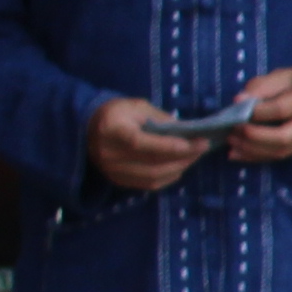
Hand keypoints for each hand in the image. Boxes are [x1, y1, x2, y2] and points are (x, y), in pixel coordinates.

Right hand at [82, 94, 206, 195]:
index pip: (141, 143)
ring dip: (179, 167)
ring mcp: (112, 170)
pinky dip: (169, 177)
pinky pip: (148, 184)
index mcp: (111, 130)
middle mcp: (109, 154)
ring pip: (153, 176)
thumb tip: (187, 132)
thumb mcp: (138, 107)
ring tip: (194, 156)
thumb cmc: (117, 113)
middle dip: (183, 157)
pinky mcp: (118, 180)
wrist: (88, 127)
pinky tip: (180, 166)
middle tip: (203, 147)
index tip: (194, 143)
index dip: (169, 146)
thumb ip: (160, 119)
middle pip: (151, 163)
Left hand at [230, 62, 291, 161]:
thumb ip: (261, 86)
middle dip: (253, 136)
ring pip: (282, 151)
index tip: (236, 109)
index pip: (281, 109)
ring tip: (232, 143)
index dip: (257, 112)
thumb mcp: (284, 74)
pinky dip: (258, 157)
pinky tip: (239, 153)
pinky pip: (282, 156)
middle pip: (283, 137)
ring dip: (253, 150)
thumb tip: (238, 101)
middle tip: (233, 131)